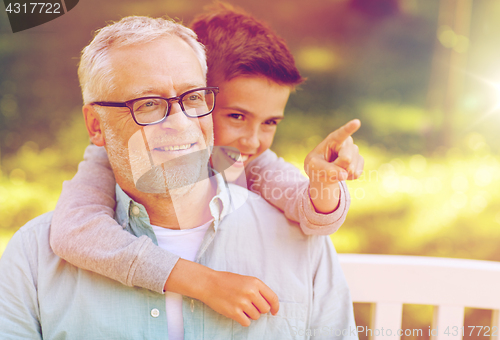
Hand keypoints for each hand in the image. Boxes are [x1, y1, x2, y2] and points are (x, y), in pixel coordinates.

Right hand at [164, 259, 278, 326]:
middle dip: (259, 309)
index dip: (275, 306)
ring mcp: (242, 303)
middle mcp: (250, 292)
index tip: (274, 311)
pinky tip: (237, 313)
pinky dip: (243, 320)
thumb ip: (257, 290)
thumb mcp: (245, 280)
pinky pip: (247, 323)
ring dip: (250, 314)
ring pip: (256, 317)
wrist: (208, 283)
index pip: (272, 298)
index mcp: (255, 282)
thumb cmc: (227, 281)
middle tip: (250, 305)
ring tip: (241, 307)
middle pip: (264, 309)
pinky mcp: (234, 312)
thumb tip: (269, 304)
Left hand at [305, 119, 363, 183]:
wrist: (322, 172)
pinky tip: (342, 172)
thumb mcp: (313, 166)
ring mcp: (355, 151)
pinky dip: (347, 178)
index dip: (350, 127)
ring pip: (351, 168)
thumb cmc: (315, 164)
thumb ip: (325, 169)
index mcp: (334, 139)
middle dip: (337, 167)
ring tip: (334, 168)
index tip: (357, 122)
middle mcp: (347, 142)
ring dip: (341, 173)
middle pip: (346, 159)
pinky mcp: (360, 161)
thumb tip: (344, 175)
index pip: (342, 133)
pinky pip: (356, 174)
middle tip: (329, 165)